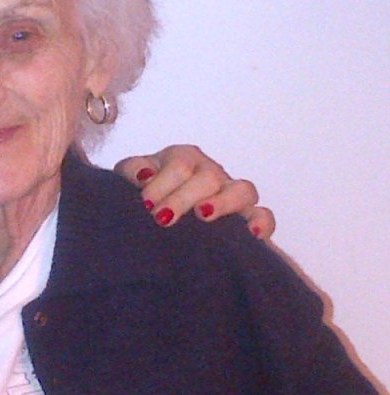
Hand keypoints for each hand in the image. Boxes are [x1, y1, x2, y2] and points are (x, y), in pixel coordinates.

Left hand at [114, 144, 275, 239]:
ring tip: (203, 215)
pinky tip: (253, 235)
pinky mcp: (246, 216)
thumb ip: (133, 171)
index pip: (179, 164)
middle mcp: (210, 172)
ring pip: (241, 190)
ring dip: (223, 203)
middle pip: (207, 177)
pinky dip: (261, 222)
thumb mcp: (133, 177)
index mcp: (182, 159)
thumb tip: (144, 176)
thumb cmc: (147, 192)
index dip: (163, 183)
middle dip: (183, 197)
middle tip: (162, 218)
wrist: (158, 214)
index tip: (147, 204)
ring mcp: (231, 193)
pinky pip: (263, 214)